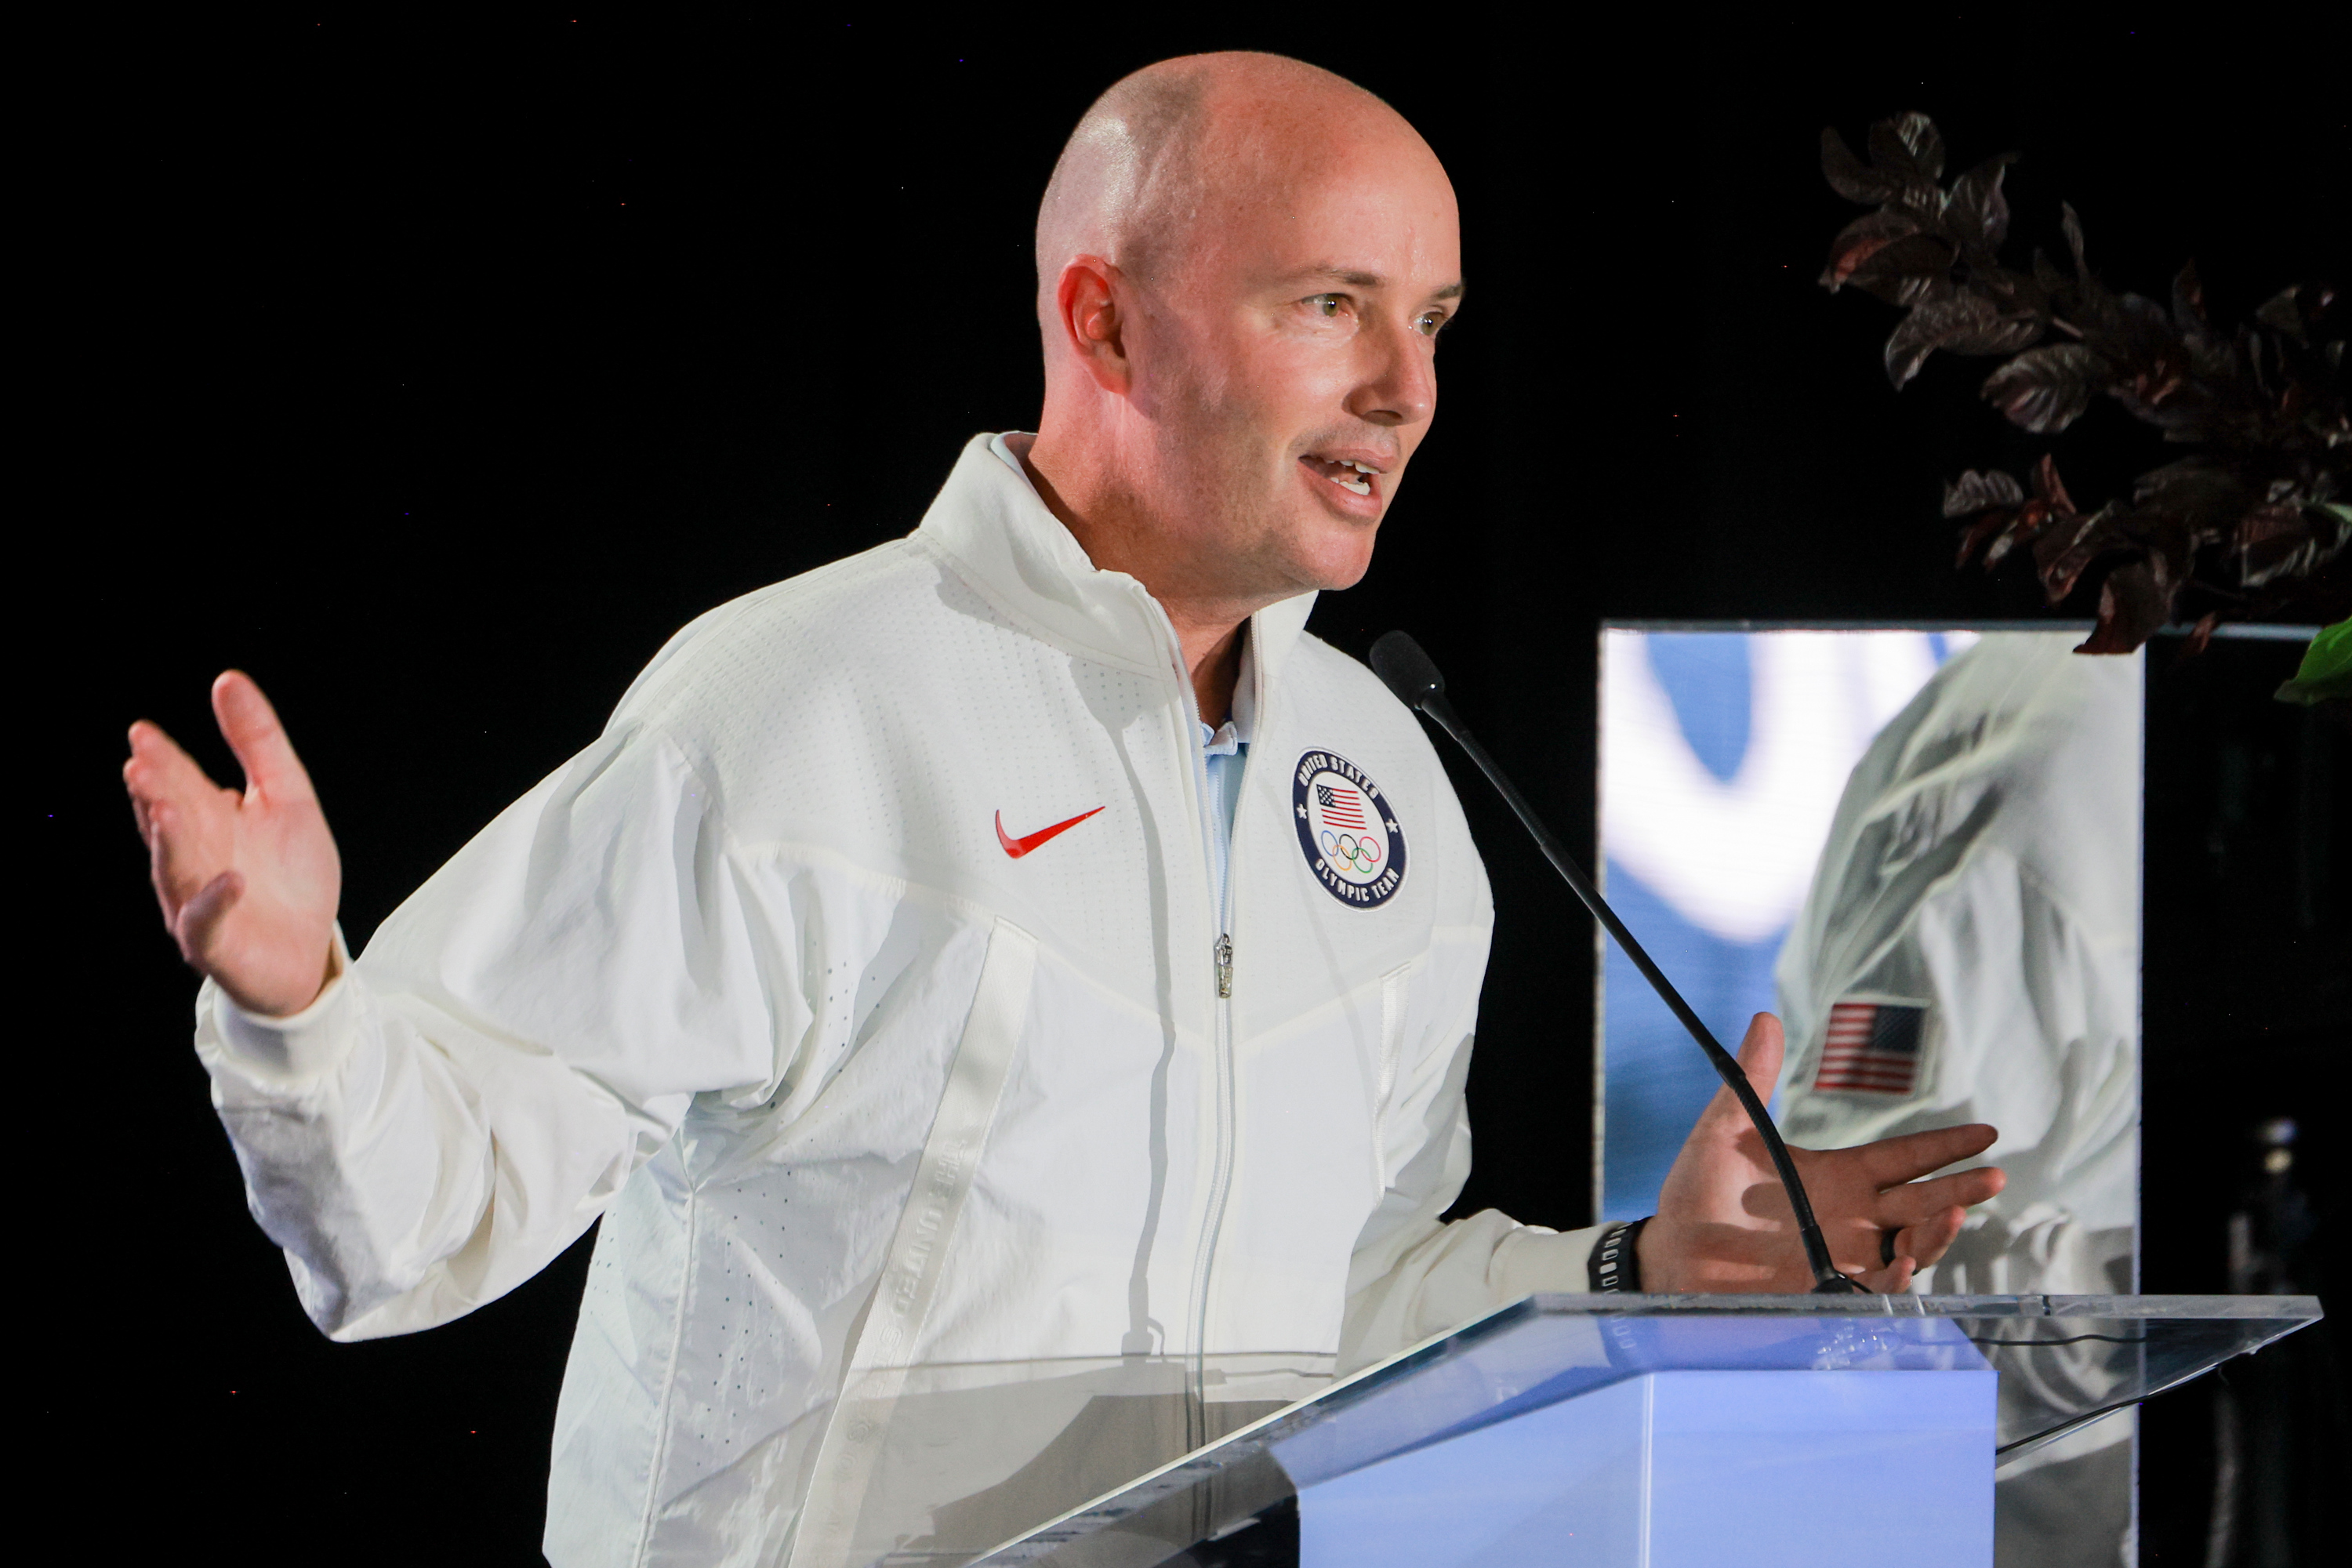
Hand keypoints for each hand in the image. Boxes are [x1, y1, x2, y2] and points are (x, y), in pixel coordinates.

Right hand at [124, 672, 341, 1017]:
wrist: (309, 951)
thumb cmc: (291, 874)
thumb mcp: (286, 797)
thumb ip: (258, 742)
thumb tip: (227, 679)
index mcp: (205, 822)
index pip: (177, 785)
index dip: (161, 762)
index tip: (142, 734)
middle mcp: (192, 859)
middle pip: (169, 822)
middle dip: (154, 794)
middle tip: (140, 763)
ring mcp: (198, 903)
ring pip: (175, 869)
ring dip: (169, 840)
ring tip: (165, 807)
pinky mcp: (218, 945)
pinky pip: (208, 923)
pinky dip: (215, 901)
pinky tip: (230, 879)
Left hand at [1639, 1012, 2003, 1292]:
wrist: (1672, 1249)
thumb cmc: (1699, 1191)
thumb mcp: (1725, 1130)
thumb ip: (1752, 1079)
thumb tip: (1765, 1017)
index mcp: (1840, 1176)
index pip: (1905, 1158)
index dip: (1945, 1147)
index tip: (1987, 1133)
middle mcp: (1853, 1217)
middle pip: (1922, 1201)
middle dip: (1961, 1190)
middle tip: (1995, 1177)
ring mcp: (1846, 1257)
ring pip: (1911, 1245)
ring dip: (1937, 1233)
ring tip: (1955, 1213)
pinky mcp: (1827, 1292)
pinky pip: (1875, 1290)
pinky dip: (1895, 1278)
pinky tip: (1905, 1261)